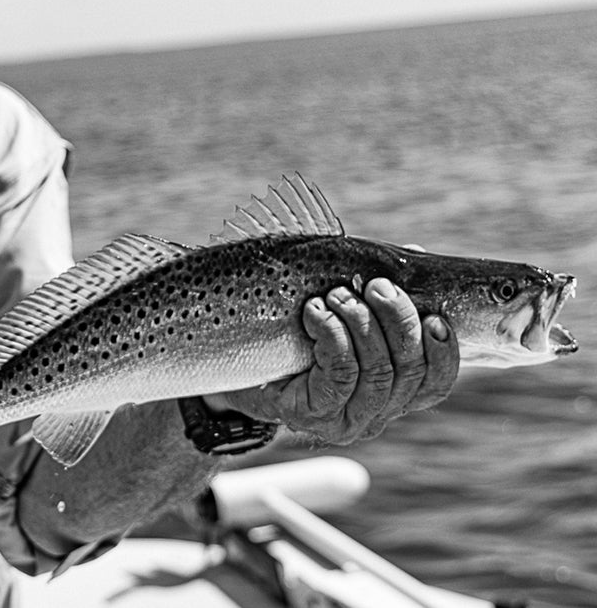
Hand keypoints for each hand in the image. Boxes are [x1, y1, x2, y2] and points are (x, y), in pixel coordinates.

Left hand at [209, 277, 459, 444]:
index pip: (436, 384)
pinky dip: (332, 334)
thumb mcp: (339, 312)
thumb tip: (415, 255)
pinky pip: (340, 373)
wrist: (231, 365)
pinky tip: (315, 312)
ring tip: (337, 294)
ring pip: (378, 371)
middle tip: (376, 285)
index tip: (434, 315)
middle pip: (409, 370)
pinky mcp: (314, 415)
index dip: (444, 352)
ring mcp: (345, 420)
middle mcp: (375, 414)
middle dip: (398, 320)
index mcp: (391, 394)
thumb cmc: (291, 335)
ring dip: (361, 323)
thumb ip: (378, 293)